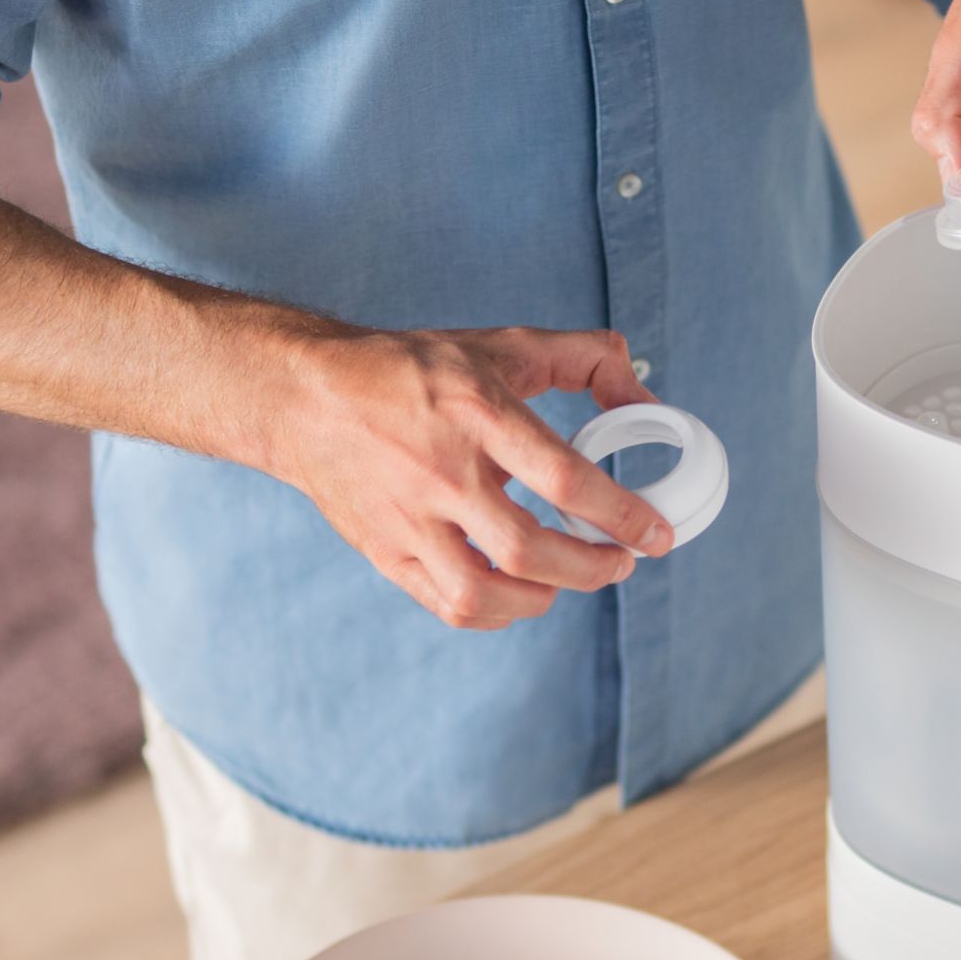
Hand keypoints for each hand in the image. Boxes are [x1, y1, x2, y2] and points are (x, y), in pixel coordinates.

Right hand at [273, 324, 671, 629]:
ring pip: (484, 593)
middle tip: (620, 561)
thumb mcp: (500, 345)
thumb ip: (582, 360)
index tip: (656, 534)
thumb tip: (642, 395)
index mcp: (476, 413)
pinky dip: (496, 614)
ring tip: (570, 579)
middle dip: (592, 568)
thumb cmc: (409, 371)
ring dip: (544, 598)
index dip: (621, 514)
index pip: (564, 478)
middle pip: (528, 550)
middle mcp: (441, 472)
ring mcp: (408, 519)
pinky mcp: (385, 550)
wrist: (304, 397)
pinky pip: (448, 605)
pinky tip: (519, 595)